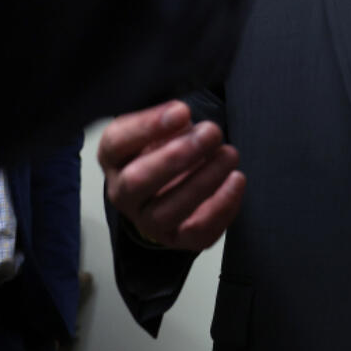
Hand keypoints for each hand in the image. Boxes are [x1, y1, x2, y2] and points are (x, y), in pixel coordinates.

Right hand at [98, 100, 243, 250]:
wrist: (169, 187)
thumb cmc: (165, 148)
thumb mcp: (160, 126)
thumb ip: (167, 119)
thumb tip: (181, 116)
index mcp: (114, 158)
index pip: (117, 142)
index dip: (149, 126)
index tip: (182, 111)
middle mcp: (122, 193)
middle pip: (137, 181)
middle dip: (178, 155)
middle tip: (211, 132)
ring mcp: (146, 221)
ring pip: (167, 211)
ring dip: (204, 181)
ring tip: (229, 155)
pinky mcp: (176, 238)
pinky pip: (197, 232)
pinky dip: (222, 207)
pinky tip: (236, 180)